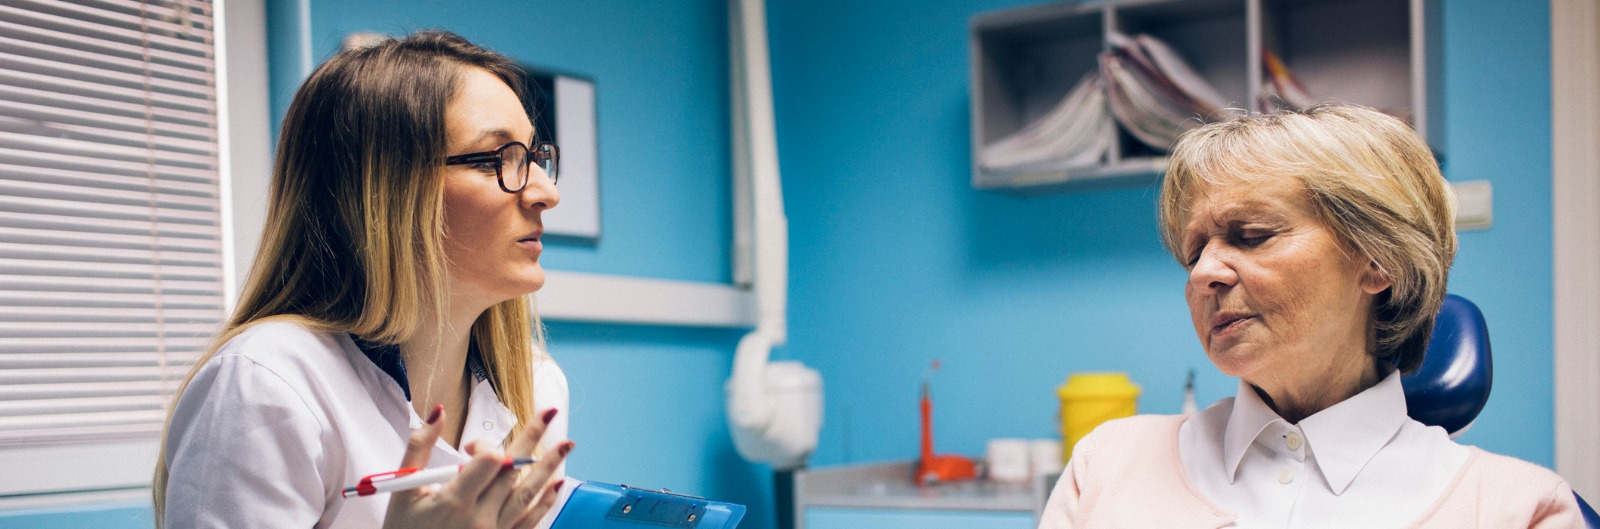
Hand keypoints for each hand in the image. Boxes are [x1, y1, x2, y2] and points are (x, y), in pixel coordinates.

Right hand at [381, 405, 573, 528]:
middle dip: (532, 438)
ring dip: (549, 466)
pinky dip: (545, 502)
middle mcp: (479, 518)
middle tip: (549, 412)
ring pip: (528, 494)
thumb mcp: (403, 489)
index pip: (490, 462)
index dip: (484, 446)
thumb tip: (439, 411)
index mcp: (454, 501)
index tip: (468, 448)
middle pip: (514, 471)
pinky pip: (529, 521)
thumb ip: (419, 446)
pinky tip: (557, 483)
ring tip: (568, 444)